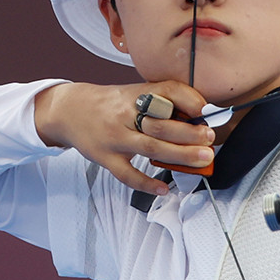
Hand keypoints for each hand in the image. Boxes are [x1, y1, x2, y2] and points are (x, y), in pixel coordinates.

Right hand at [34, 80, 214, 193]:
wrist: (70, 110)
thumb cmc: (110, 104)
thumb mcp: (136, 94)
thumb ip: (163, 102)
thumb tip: (199, 116)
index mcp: (137, 95)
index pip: (166, 91)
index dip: (189, 100)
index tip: (207, 110)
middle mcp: (125, 114)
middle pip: (161, 123)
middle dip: (190, 133)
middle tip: (210, 139)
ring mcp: (114, 137)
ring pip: (150, 147)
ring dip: (180, 154)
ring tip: (203, 159)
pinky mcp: (105, 157)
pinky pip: (127, 174)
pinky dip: (146, 183)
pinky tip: (164, 188)